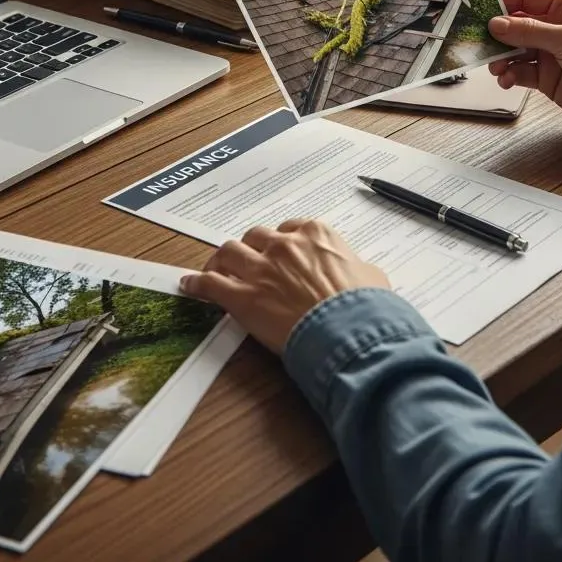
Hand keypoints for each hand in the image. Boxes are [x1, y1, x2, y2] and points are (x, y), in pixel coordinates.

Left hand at [180, 219, 390, 354]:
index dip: (282, 242)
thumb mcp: (372, 277)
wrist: (349, 332)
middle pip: (256, 237)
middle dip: (252, 249)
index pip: (290, 228)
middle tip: (248, 262)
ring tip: (216, 269)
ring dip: (222, 260)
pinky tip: (189, 286)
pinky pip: (211, 284)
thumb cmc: (365, 307)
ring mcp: (260, 269)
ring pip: (229, 252)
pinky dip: (197, 284)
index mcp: (316, 234)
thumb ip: (358, 267)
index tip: (279, 251)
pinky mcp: (243, 297)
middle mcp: (285, 245)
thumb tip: (362, 274)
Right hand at [488, 0, 561, 132]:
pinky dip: (509, 75)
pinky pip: (520, 71)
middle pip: (514, 24)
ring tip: (496, 67)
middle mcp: (555, 27)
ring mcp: (550, 52)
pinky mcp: (547, 77)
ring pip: (514, 49)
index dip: (502, 3)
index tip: (481, 13)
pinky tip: (507, 80)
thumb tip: (496, 24)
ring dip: (501, 57)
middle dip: (497, 34)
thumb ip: (529, 31)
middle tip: (481, 43)